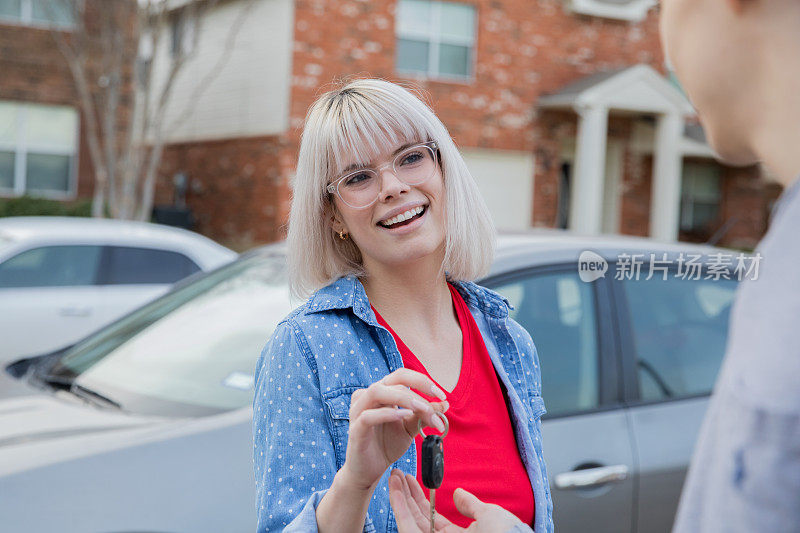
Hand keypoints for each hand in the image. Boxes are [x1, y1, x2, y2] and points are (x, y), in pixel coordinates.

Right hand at [340, 369, 448, 491]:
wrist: (369, 471)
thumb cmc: (387, 445)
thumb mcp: (410, 428)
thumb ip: (424, 415)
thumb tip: (444, 404)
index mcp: (382, 392)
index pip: (401, 375)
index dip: (422, 381)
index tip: (441, 395)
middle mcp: (367, 397)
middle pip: (393, 380)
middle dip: (418, 390)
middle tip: (436, 405)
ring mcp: (358, 411)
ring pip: (377, 391)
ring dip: (404, 398)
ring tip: (422, 409)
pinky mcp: (355, 430)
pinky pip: (368, 416)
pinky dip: (387, 414)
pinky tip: (404, 417)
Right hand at [388, 469, 527, 532]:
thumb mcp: (490, 515)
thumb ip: (471, 505)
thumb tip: (458, 493)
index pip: (434, 517)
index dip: (422, 498)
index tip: (414, 482)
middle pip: (419, 516)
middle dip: (408, 495)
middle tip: (399, 475)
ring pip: (410, 520)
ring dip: (400, 497)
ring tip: (394, 477)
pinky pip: (407, 527)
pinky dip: (399, 507)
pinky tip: (395, 490)